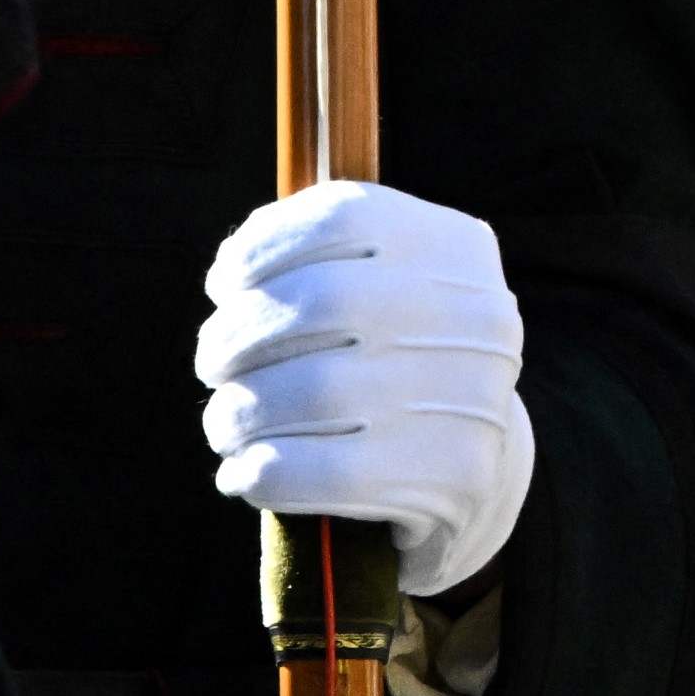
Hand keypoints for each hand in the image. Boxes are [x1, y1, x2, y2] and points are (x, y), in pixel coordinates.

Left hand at [194, 181, 533, 595]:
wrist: (482, 467)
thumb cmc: (398, 361)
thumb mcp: (382, 289)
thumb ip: (314, 261)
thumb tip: (231, 276)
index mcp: (456, 251)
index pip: (344, 216)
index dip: (263, 245)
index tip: (223, 283)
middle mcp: (477, 318)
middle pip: (321, 301)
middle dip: (238, 332)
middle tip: (211, 362)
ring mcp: (472, 400)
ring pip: (313, 392)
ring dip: (239, 409)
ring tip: (224, 422)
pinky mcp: (454, 479)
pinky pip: (323, 474)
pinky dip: (259, 472)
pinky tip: (240, 475)